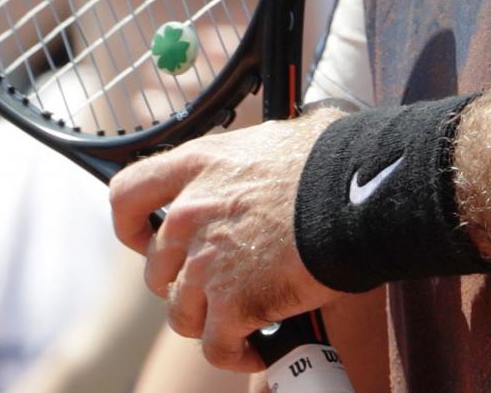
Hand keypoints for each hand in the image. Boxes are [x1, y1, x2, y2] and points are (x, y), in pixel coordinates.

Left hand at [110, 113, 336, 373]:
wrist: (362, 194)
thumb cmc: (336, 160)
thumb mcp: (283, 138)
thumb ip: (257, 154)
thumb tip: (281, 153)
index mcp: (200, 165)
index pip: (127, 195)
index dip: (130, 225)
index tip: (145, 238)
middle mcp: (189, 214)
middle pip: (157, 270)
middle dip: (185, 282)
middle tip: (222, 283)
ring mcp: (206, 264)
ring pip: (182, 315)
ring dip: (210, 320)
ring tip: (244, 319)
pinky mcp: (232, 305)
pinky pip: (217, 347)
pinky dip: (236, 353)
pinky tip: (259, 345)